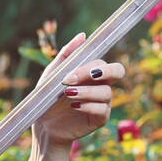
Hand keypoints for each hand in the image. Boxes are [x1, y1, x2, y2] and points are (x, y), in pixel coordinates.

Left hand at [33, 31, 125, 148]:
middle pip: (118, 71)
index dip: (93, 64)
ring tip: (68, 95)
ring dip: (86, 91)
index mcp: (92, 73)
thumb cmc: (49, 97)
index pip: (104, 61)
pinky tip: (74, 106)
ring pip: (106, 92)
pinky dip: (88, 106)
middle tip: (77, 79)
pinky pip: (102, 109)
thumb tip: (83, 35)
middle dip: (100, 72)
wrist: (44, 125)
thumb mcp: (52, 74)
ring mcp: (103, 102)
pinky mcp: (100, 118)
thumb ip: (66, 55)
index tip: (72, 71)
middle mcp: (102, 85)